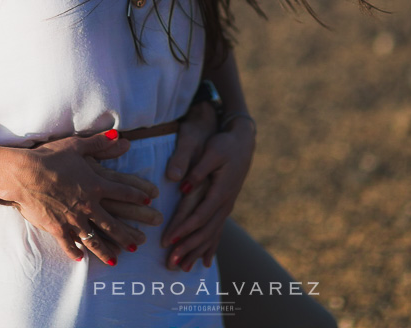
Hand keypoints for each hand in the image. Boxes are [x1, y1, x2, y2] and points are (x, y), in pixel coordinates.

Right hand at [0, 132, 159, 264]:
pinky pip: (69, 244)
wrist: (24, 174)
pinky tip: (80, 258)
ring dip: (106, 251)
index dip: (138, 196)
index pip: (124, 192)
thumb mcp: (76, 145)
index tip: (150, 201)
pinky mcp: (57, 228)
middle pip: (112, 224)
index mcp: (96, 185)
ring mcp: (73, 219)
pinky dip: (75, 252)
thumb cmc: (50, 157)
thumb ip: (100, 143)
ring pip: (94, 239)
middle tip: (139, 243)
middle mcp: (89, 205)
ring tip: (116, 260)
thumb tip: (121, 137)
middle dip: (127, 234)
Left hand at [162, 116, 255, 270]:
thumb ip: (197, 170)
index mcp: (220, 191)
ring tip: (182, 269)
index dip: (183, 229)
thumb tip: (183, 186)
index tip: (167, 241)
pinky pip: (217, 231)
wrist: (243, 141)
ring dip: (196, 252)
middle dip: (187, 248)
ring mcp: (226, 206)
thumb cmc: (224, 144)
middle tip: (169, 264)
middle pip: (205, 231)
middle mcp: (225, 203)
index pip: (199, 215)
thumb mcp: (212, 151)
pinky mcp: (225, 206)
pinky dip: (210, 247)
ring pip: (211, 235)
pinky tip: (205, 262)